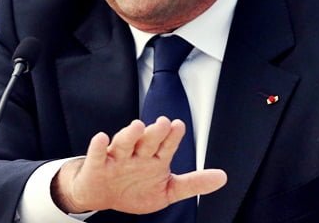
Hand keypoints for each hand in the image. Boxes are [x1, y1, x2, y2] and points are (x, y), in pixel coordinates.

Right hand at [51, 117, 226, 213]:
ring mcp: (117, 158)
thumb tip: (222, 177)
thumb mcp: (167, 190)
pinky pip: (97, 155)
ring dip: (130, 134)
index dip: (173, 137)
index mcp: (155, 159)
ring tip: (138, 126)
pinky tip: (101, 138)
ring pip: (124, 143)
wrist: (102, 195)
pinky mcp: (97, 166)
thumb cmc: (134, 188)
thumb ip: (193, 183)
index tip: (179, 126)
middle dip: (155, 132)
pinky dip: (98, 146)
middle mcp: (137, 154)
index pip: (166, 145)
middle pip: (147, 141)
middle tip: (163, 123)